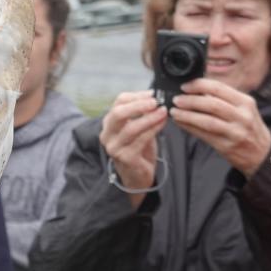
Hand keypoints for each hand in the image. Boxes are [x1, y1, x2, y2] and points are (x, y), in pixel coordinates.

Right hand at [98, 90, 167, 207]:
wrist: (137, 176)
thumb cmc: (138, 150)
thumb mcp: (137, 128)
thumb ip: (142, 114)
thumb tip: (154, 96)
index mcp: (109, 124)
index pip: (118, 103)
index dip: (136, 96)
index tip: (152, 94)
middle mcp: (107, 135)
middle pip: (118, 113)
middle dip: (138, 105)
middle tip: (155, 101)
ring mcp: (114, 148)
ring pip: (131, 127)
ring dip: (149, 118)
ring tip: (163, 111)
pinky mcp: (125, 158)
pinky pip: (141, 140)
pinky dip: (153, 129)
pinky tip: (162, 123)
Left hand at [170, 78, 270, 177]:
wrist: (262, 154)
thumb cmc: (250, 128)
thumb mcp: (244, 109)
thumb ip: (225, 100)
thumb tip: (198, 90)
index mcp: (245, 102)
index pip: (219, 88)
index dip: (199, 85)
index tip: (185, 86)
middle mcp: (241, 116)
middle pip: (211, 104)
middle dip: (190, 100)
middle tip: (177, 99)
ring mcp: (234, 132)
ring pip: (206, 120)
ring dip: (187, 115)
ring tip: (175, 111)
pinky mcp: (226, 145)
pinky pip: (204, 135)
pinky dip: (190, 127)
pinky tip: (180, 123)